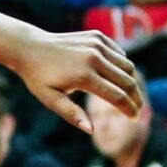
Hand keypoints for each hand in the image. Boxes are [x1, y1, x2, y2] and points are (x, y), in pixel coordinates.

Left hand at [8, 29, 140, 132]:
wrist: (29, 47)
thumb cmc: (38, 77)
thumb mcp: (49, 98)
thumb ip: (71, 114)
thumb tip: (91, 130)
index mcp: (83, 76)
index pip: (117, 97)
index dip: (129, 110)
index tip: (134, 118)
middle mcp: (93, 57)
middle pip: (127, 82)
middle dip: (136, 98)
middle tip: (136, 109)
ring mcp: (96, 44)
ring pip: (128, 66)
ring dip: (130, 82)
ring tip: (127, 94)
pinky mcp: (97, 36)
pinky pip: (119, 54)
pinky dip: (121, 65)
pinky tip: (114, 75)